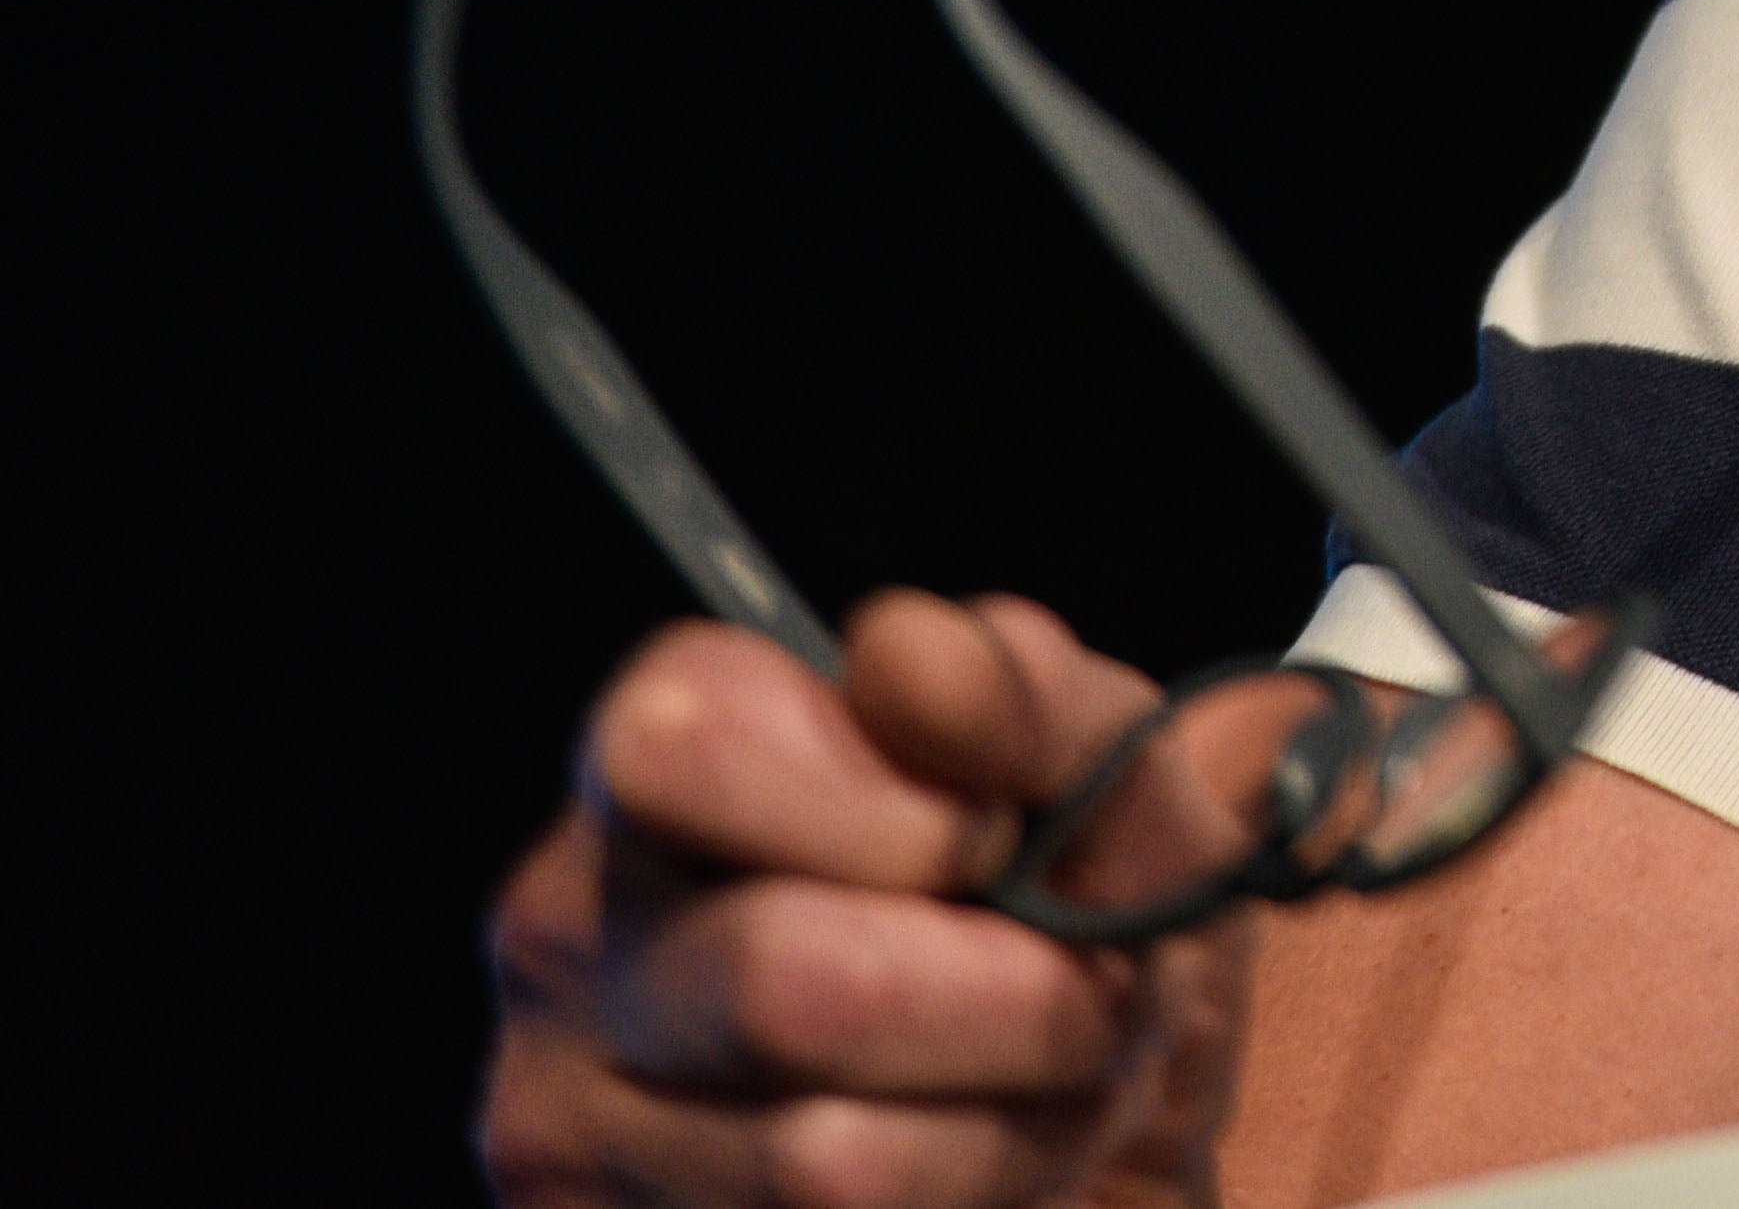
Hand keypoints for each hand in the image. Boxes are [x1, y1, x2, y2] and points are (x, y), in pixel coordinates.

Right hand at [483, 592, 1250, 1208]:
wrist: (1078, 1087)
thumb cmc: (1067, 893)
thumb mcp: (1101, 767)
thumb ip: (1025, 695)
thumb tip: (902, 656)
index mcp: (658, 767)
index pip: (690, 744)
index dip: (896, 804)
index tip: (1003, 839)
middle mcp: (568, 941)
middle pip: (782, 981)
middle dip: (1014, 997)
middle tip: (1098, 992)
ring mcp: (565, 1124)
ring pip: (825, 1158)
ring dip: (1019, 1126)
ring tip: (1062, 1084)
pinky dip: (978, 1204)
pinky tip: (995, 1166)